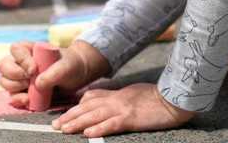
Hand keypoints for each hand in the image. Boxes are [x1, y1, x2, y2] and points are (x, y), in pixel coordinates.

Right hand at [0, 40, 109, 108]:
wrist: (76, 76)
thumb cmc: (70, 65)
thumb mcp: (66, 66)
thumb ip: (54, 73)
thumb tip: (38, 84)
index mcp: (29, 49)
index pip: (15, 50)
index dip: (21, 60)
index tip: (34, 69)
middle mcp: (20, 62)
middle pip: (3, 66)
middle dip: (14, 76)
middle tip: (29, 81)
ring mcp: (20, 77)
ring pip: (5, 82)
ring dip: (15, 88)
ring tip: (31, 91)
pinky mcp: (23, 91)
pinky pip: (12, 96)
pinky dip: (18, 100)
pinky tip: (28, 101)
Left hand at [53, 83, 194, 137]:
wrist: (172, 99)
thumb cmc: (156, 98)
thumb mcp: (133, 94)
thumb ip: (118, 98)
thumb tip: (106, 102)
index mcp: (117, 94)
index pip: (91, 98)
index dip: (76, 106)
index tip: (64, 113)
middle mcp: (116, 100)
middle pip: (88, 107)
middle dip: (70, 116)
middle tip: (55, 124)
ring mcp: (122, 108)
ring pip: (94, 115)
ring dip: (77, 123)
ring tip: (64, 129)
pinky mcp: (130, 118)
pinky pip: (111, 124)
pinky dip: (98, 129)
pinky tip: (88, 134)